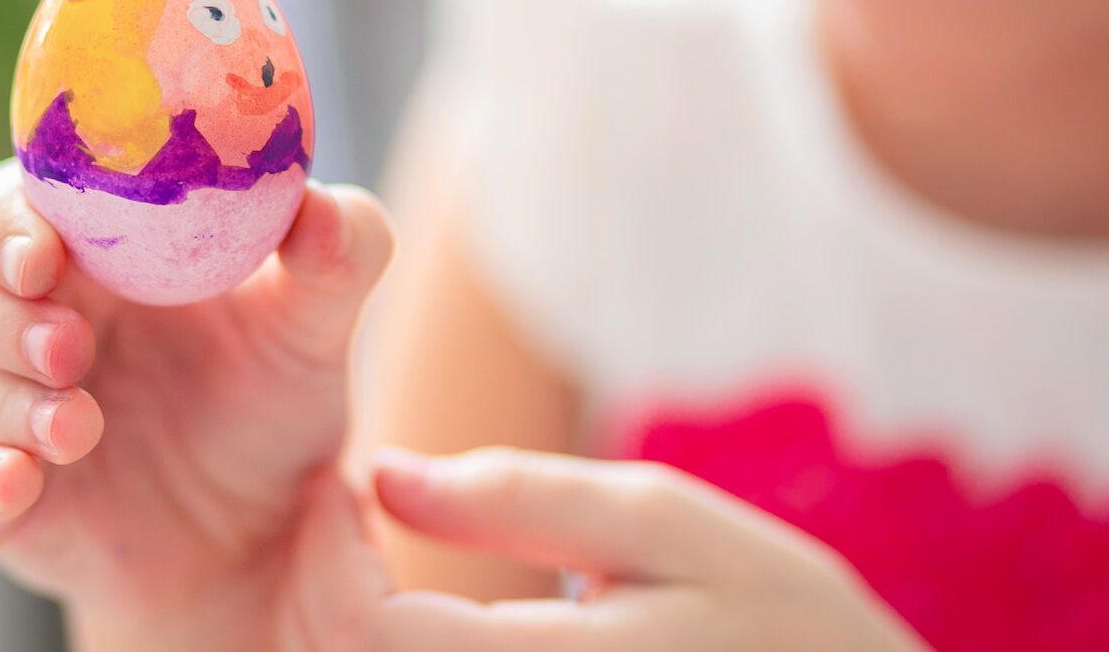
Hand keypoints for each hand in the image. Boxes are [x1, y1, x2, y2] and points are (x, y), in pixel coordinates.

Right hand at [0, 160, 393, 649]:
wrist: (258, 535)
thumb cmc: (271, 402)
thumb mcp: (317, 329)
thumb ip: (338, 254)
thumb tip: (317, 207)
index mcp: (90, 247)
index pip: (17, 199)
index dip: (12, 215)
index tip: (45, 246)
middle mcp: (26, 310)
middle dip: (0, 309)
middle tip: (69, 344)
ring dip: (1, 393)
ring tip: (79, 426)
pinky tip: (18, 480)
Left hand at [281, 447, 931, 651]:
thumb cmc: (785, 627)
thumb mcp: (671, 530)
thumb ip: (524, 498)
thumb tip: (385, 472)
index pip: (360, 629)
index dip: (325, 551)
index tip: (342, 491)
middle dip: (323, 600)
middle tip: (345, 531)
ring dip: (348, 641)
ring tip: (373, 577)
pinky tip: (421, 634)